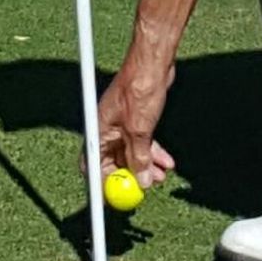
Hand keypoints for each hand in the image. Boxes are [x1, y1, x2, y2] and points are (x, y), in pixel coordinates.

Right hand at [95, 56, 176, 190]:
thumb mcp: (139, 129)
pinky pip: (143, 143)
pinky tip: (167, 162)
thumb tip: (141, 182)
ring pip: (132, 154)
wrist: (153, 62)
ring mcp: (123, 124)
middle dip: (131, 177)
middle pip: (114, 163)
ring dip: (146, 166)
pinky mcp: (137, 119)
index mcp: (98, 131)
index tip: (117, 199)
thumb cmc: (140, 88)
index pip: (93, 167)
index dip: (104, 185)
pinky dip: (154, 153)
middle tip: (147, 188)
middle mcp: (107, 129)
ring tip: (163, 176)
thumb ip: (138, 157)